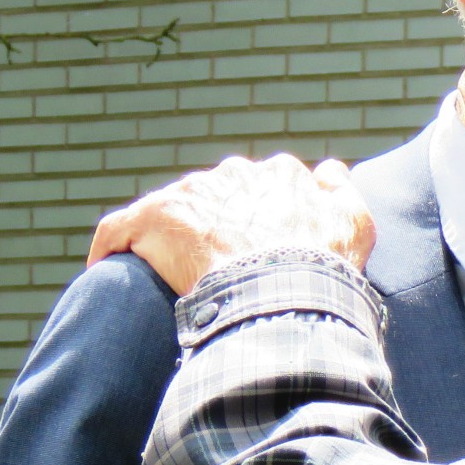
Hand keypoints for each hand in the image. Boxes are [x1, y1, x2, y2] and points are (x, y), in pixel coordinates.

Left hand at [87, 155, 375, 296]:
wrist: (282, 295)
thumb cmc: (323, 267)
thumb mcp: (355, 224)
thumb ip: (341, 191)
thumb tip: (328, 170)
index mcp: (280, 173)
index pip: (265, 187)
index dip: (260, 220)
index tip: (259, 249)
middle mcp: (234, 172)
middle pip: (217, 196)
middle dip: (215, 224)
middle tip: (218, 268)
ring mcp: (192, 192)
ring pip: (171, 213)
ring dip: (171, 239)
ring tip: (169, 279)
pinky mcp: (152, 217)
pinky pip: (119, 230)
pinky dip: (112, 248)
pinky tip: (109, 270)